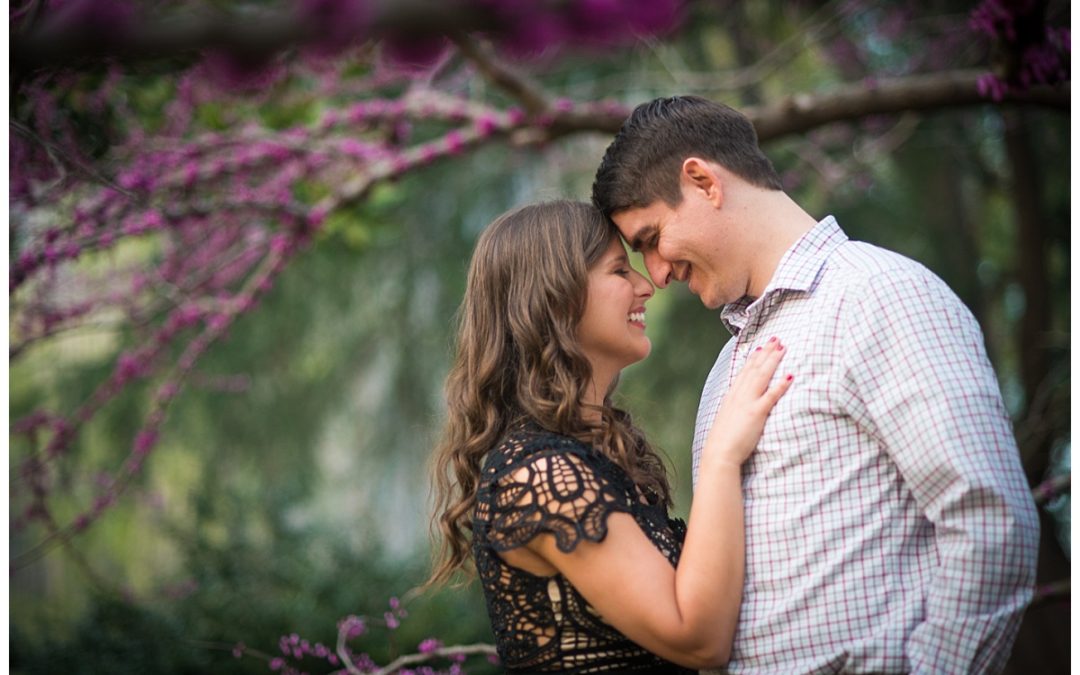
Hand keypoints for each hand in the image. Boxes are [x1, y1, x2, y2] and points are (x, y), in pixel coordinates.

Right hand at [703, 338, 791, 467]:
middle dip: (766, 353)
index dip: (753, 358)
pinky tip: (790, 376)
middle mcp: (739, 395)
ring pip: (762, 376)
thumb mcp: (726, 420)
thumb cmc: (722, 441)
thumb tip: (737, 409)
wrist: (718, 453)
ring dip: (773, 361)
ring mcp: (748, 402)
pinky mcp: (757, 413)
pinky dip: (780, 385)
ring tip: (783, 348)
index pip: (744, 372)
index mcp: (731, 396)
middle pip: (754, 369)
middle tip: (776, 339)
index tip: (760, 347)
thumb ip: (733, 410)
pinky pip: (771, 396)